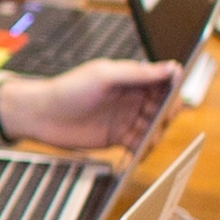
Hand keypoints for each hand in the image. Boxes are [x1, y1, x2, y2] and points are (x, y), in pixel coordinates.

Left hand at [0, 60, 180, 150]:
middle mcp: (131, 98)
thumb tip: (171, 68)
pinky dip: (144, 148)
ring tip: (149, 139)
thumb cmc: (69, 88)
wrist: (42, 115)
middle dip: (165, 114)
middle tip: (160, 121)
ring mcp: (126, 118)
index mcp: (131, 78)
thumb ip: (138, 74)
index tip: (177, 98)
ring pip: (153, 127)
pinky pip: (139, 144)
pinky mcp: (117, 137)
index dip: (173, 90)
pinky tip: (141, 151)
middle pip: (162, 107)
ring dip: (156, 133)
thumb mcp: (104, 75)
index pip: (162, 82)